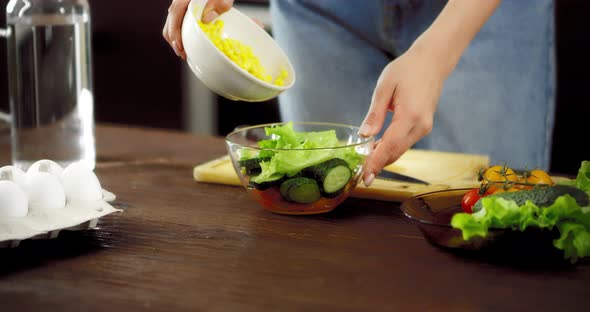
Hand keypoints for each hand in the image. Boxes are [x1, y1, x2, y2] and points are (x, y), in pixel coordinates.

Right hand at [163, 0, 233, 58]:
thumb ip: (219, 4)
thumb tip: (206, 20)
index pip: (175, 13)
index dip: (174, 31)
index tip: (179, 46)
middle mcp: (180, 2)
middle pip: (170, 22)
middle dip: (174, 40)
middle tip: (183, 54)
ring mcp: (182, 7)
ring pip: (171, 25)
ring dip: (176, 40)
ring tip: (184, 52)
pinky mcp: (185, 12)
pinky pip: (178, 24)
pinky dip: (180, 35)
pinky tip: (187, 44)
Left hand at [359, 47, 446, 186]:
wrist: (432, 61)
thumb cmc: (407, 69)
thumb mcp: (384, 88)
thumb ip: (374, 114)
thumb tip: (364, 136)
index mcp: (410, 116)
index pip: (389, 146)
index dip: (376, 163)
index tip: (366, 178)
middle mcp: (420, 126)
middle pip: (396, 152)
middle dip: (378, 164)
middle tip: (362, 175)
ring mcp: (424, 127)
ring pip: (401, 149)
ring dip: (384, 156)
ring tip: (366, 161)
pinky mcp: (424, 126)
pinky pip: (405, 142)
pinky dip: (391, 147)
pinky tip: (378, 147)